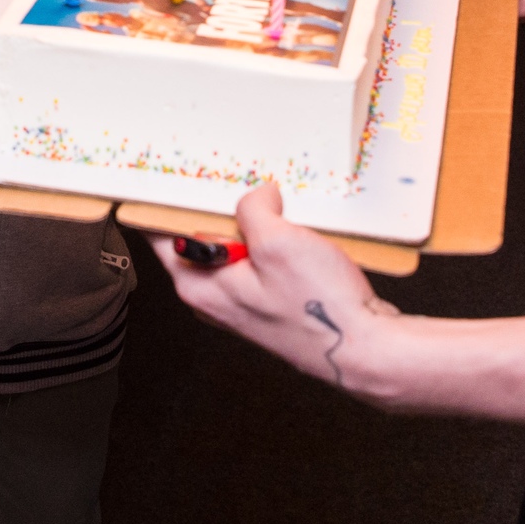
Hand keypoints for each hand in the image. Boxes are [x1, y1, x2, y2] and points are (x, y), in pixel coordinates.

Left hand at [147, 184, 402, 400]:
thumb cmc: (318, 308)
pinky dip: (271, 244)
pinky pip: (258, 263)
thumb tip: (256, 196)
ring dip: (253, 225)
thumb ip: (254, 210)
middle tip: (241, 183)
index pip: (160, 235)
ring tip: (277, 208)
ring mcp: (242, 304)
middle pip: (199, 239)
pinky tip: (296, 234)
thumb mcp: (278, 241)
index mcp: (199, 285)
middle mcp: (214, 299)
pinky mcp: (269, 305)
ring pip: (234, 250)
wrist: (364, 349)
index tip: (172, 174)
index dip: (165, 201)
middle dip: (219, 208)